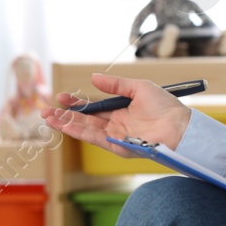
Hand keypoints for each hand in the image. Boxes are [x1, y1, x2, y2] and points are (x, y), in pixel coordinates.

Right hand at [41, 72, 192, 158]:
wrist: (180, 127)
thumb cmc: (166, 107)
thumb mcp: (139, 88)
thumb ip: (115, 85)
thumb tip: (93, 78)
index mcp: (121, 111)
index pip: (93, 108)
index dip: (77, 103)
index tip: (61, 97)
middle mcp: (116, 126)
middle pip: (85, 120)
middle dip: (65, 116)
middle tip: (45, 111)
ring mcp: (115, 137)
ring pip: (85, 130)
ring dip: (65, 124)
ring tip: (48, 118)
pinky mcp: (117, 147)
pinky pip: (94, 138)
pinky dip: (78, 132)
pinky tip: (64, 126)